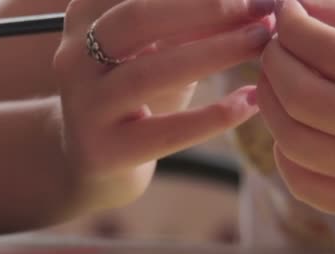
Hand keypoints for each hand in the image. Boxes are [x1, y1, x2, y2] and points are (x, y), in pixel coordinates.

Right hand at [53, 0, 274, 208]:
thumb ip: (190, 23)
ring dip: (214, 53)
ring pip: (149, 73)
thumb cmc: (138, 92)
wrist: (98, 157)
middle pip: (137, 20)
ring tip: (260, 41)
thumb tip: (251, 0)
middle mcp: (74, 57)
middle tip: (259, 8)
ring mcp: (85, 106)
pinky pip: (165, 132)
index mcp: (85, 18)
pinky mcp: (105, 151)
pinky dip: (214, 116)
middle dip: (205, 8)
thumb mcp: (157, 49)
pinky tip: (251, 101)